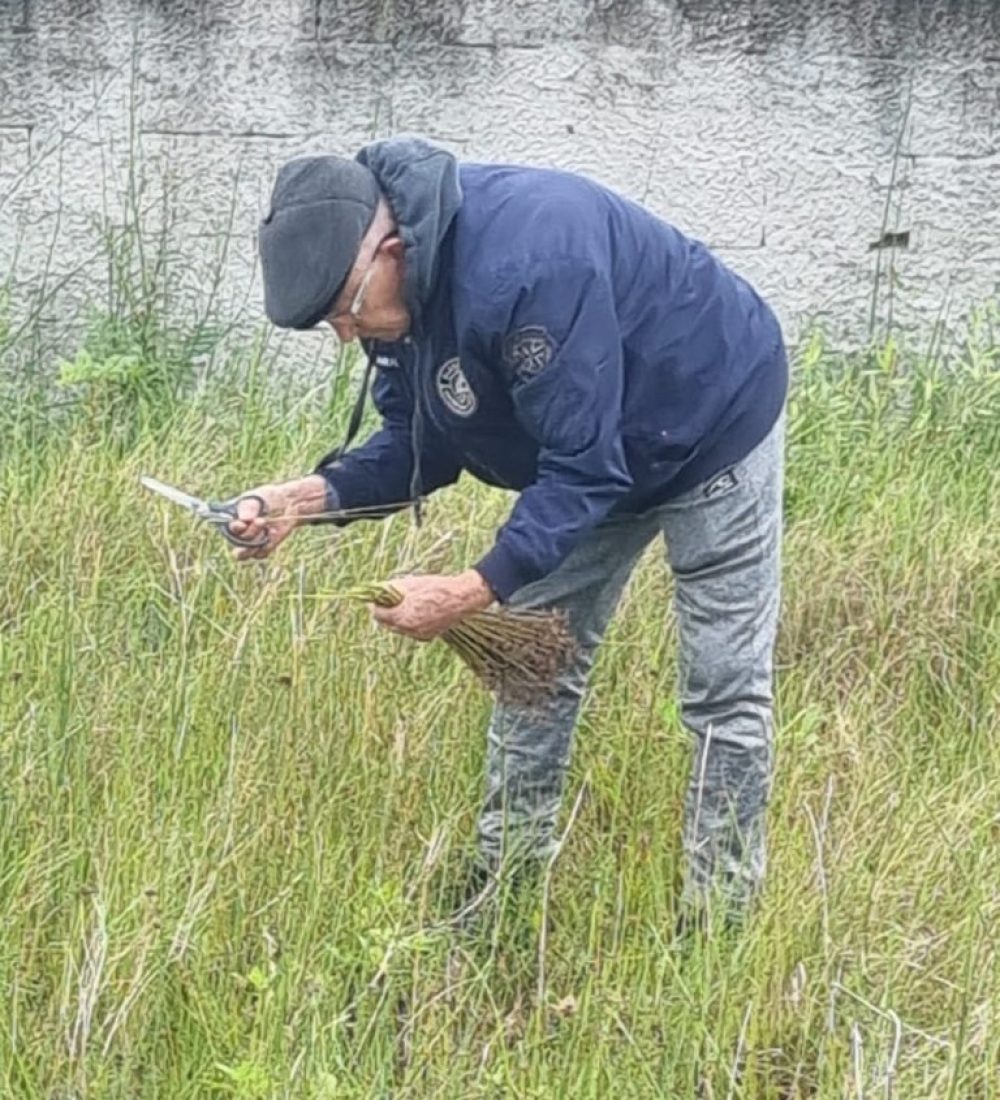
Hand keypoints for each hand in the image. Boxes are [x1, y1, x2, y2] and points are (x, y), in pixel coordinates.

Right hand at [227, 474, 327, 560]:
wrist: (287, 505)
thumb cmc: (268, 498)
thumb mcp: (259, 497)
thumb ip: (250, 507)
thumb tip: (244, 519)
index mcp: (230, 518)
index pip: (227, 527)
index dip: (234, 528)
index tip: (243, 524)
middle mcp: (236, 533)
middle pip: (236, 541)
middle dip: (249, 533)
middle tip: (262, 520)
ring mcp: (248, 543)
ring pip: (244, 553)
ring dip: (256, 542)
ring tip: (267, 529)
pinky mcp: (261, 549)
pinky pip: (260, 553)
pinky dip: (267, 544)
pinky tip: (273, 531)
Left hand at [372, 570, 494, 640]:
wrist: (462, 598)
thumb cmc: (436, 587)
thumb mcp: (411, 584)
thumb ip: (392, 589)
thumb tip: (378, 590)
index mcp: (403, 617)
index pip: (379, 614)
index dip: (376, 605)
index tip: (375, 599)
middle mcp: (409, 630)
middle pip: (387, 624)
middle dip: (385, 613)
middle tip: (386, 602)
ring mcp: (419, 635)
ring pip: (399, 629)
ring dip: (397, 619)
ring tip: (402, 605)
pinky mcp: (428, 637)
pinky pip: (412, 631)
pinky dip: (409, 623)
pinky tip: (415, 612)